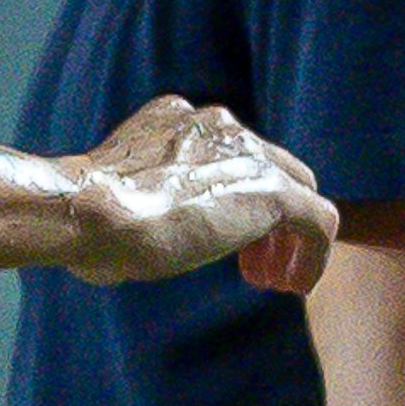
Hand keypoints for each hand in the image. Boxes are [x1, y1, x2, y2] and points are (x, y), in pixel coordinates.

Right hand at [60, 97, 336, 289]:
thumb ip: (134, 205)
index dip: (230, 196)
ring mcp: (249, 154)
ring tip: (276, 277)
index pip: (227, 153)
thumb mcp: (112, 201)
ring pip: (297, 190)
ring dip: (288, 236)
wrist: (93, 212)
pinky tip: (296, 284)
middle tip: (252, 262)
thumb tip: (122, 250)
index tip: (216, 238)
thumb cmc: (86, 220)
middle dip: (264, 216)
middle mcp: (218, 125)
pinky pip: (318, 220)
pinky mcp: (274, 191)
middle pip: (269, 166)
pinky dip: (314, 255)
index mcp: (178, 121)